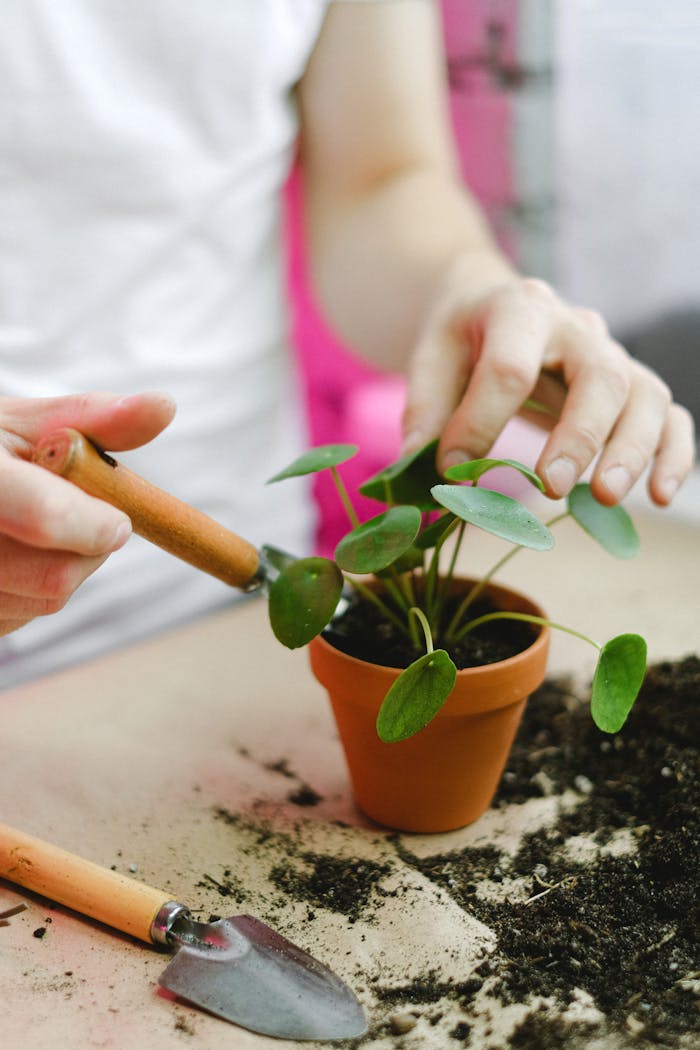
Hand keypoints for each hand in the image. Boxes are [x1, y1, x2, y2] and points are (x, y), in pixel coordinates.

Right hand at [0, 391, 175, 636]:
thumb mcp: (30, 423)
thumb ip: (97, 419)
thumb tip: (163, 406)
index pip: (44, 517)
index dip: (93, 525)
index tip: (118, 521)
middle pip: (56, 576)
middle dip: (86, 546)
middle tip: (72, 510)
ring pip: (47, 599)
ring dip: (64, 565)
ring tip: (31, 526)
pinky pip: (24, 616)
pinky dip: (36, 588)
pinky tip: (13, 552)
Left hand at [403, 270, 695, 504]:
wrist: (492, 305)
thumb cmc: (462, 339)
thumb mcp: (431, 359)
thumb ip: (426, 411)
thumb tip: (427, 470)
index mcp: (519, 309)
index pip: (510, 368)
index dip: (481, 423)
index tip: (453, 469)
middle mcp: (577, 327)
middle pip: (600, 375)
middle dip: (579, 436)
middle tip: (550, 486)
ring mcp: (612, 354)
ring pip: (644, 394)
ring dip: (632, 449)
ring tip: (604, 497)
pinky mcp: (630, 385)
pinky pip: (670, 415)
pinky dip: (673, 454)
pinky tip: (659, 495)